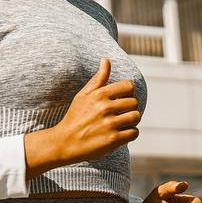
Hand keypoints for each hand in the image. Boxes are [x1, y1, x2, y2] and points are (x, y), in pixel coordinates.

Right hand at [24, 57, 139, 177]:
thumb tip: (106, 59)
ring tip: (123, 124)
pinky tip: (122, 134)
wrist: (65, 142)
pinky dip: (130, 134)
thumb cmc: (75, 117)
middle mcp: (105, 108)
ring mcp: (109, 124)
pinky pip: (134, 133)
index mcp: (99, 95)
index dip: (128, 93)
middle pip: (134, 102)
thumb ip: (98, 78)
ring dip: (132, 121)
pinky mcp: (112, 140)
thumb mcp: (83, 95)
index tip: (122, 100)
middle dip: (130, 108)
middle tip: (122, 114)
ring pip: (136, 117)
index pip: (128, 86)